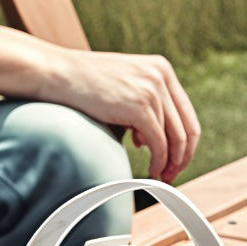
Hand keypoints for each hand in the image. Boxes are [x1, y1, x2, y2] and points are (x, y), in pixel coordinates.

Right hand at [50, 50, 200, 182]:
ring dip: (169, 164)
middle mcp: (161, 76)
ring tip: (160, 176)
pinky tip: (151, 171)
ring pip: (175, 139)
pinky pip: (158, 144)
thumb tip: (160, 146)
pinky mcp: (140, 106)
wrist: (59, 74)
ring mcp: (152, 90)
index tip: (177, 162)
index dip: (186, 144)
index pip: (187, 115)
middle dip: (182, 158)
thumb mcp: (126, 89)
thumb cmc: (86, 86)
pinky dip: (158, 163)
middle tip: (172, 175)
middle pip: (187, 129)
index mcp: (162, 69)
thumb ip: (147, 110)